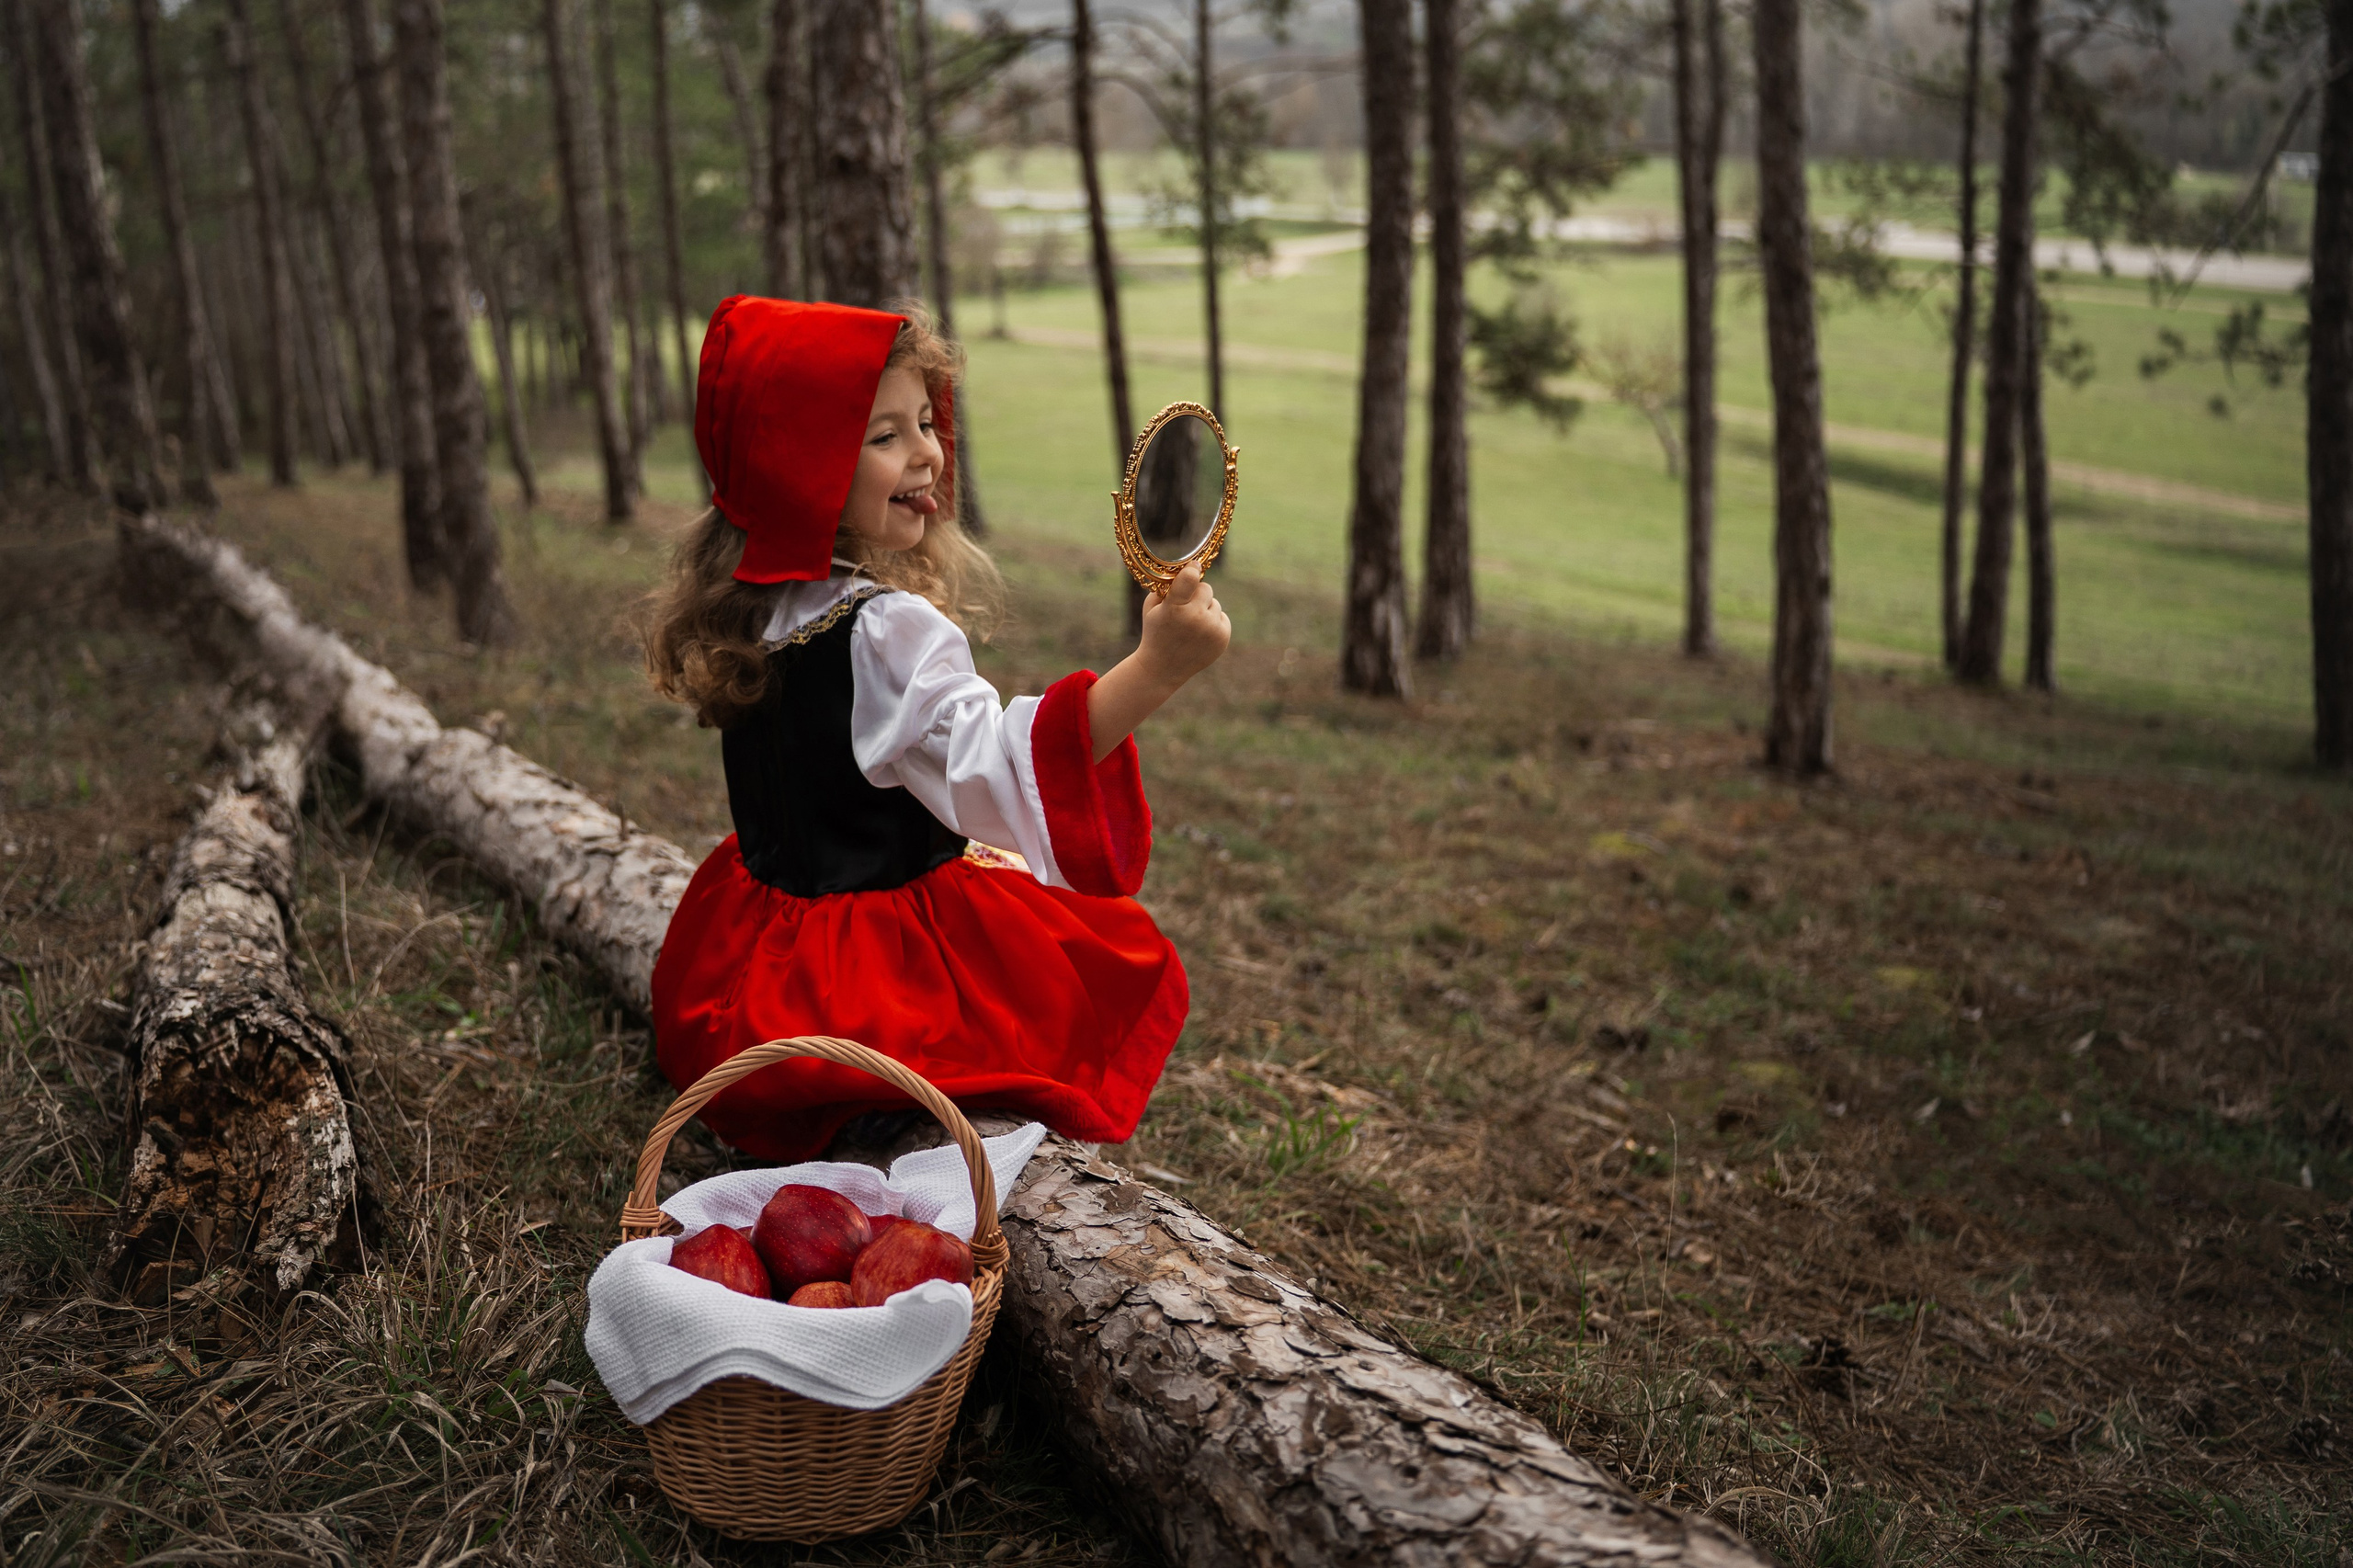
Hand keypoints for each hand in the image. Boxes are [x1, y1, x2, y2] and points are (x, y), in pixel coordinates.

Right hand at [1136, 564, 1230, 687]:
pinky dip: (1212, 622)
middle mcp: (1195, 619)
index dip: (1192, 569)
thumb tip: (1188, 568)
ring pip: (1214, 603)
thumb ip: (1168, 586)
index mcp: (1174, 609)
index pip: (1190, 578)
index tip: (1194, 566)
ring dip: (1204, 610)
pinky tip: (1199, 634)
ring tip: (1190, 626)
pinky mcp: (1223, 638)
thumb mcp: (1152, 607)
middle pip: (1206, 588)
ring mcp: (1211, 630)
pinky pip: (1222, 616)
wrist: (1163, 669)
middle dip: (1196, 594)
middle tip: (1184, 608)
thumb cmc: (1156, 632)